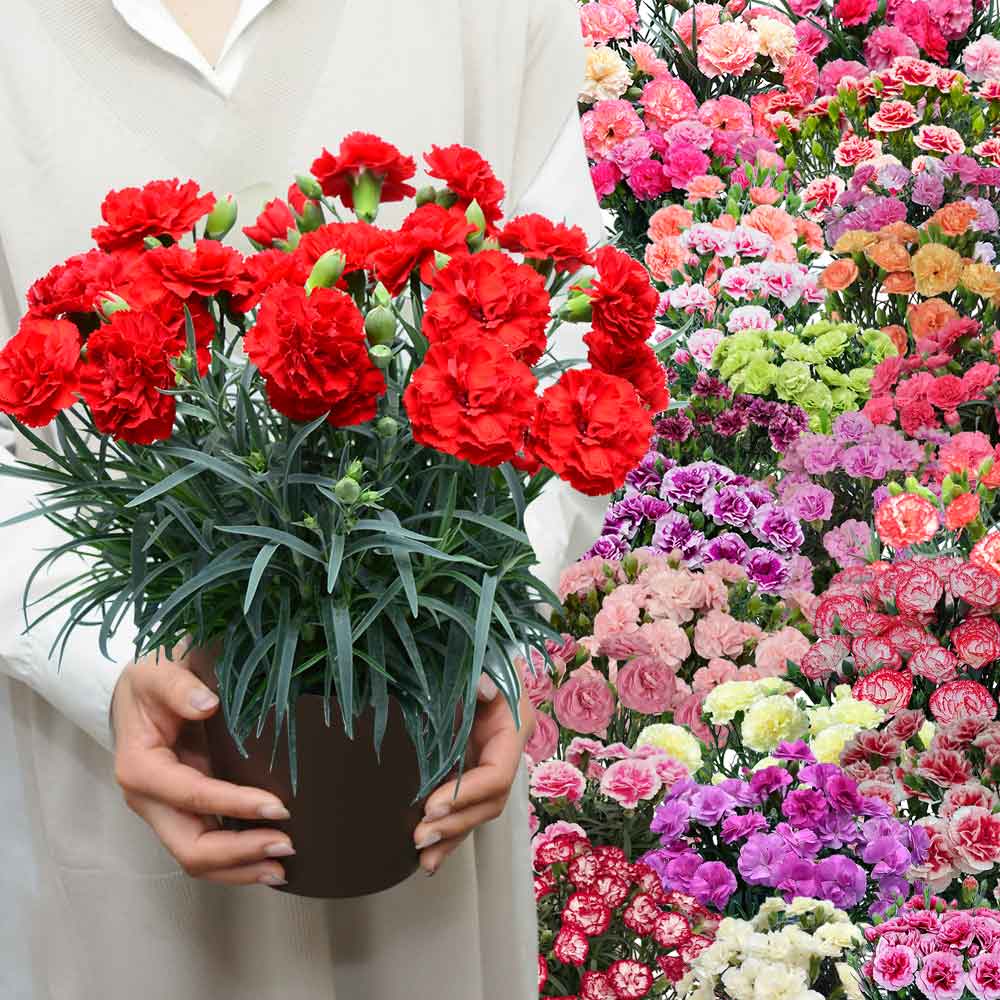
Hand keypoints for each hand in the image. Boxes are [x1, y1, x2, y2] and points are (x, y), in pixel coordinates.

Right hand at [112, 648, 294, 885]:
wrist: (140, 693)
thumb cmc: (150, 682)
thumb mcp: (158, 672)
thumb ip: (179, 686)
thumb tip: (207, 703)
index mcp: (141, 767)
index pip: (192, 796)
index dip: (235, 805)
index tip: (278, 806)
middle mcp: (149, 800)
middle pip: (190, 846)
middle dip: (239, 852)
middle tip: (286, 846)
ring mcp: (166, 812)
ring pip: (198, 857)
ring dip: (240, 867)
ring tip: (282, 868)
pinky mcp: (183, 813)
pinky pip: (207, 846)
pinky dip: (236, 860)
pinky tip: (267, 861)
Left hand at [413, 676, 535, 875]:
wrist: (476, 656)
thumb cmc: (479, 656)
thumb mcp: (483, 661)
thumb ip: (482, 675)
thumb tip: (483, 687)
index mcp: (512, 730)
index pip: (497, 774)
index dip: (468, 793)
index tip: (432, 805)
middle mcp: (504, 754)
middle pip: (489, 802)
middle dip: (456, 823)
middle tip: (420, 835)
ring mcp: (486, 766)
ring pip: (476, 813)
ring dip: (451, 838)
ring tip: (422, 856)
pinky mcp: (468, 773)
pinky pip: (463, 810)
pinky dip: (448, 834)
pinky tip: (427, 858)